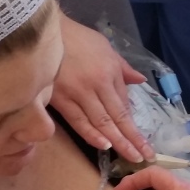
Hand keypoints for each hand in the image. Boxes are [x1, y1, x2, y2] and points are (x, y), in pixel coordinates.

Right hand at [53, 15, 154, 162]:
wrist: (45, 32)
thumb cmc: (77, 38)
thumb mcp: (105, 48)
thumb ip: (122, 68)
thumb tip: (140, 81)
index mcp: (109, 72)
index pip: (124, 104)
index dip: (134, 125)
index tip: (144, 141)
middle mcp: (97, 84)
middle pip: (117, 117)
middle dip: (132, 139)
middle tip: (144, 157)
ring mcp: (78, 93)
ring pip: (101, 122)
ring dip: (117, 141)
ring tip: (130, 156)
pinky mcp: (59, 99)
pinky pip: (78, 121)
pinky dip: (91, 134)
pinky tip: (103, 145)